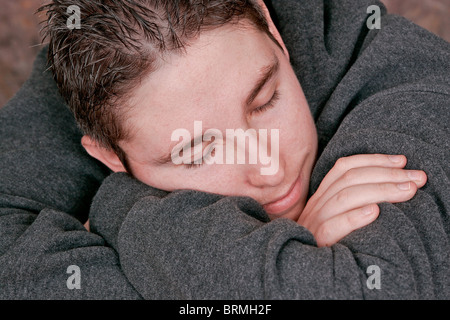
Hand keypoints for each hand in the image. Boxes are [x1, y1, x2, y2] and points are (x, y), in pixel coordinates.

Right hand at [297, 154, 426, 246]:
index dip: (373, 160)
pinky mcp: (316, 242)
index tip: (401, 161)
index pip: (344, 167)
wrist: (307, 274)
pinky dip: (353, 217)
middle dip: (386, 175)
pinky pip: (331, 227)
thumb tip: (395, 182)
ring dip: (379, 191)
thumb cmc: (331, 243)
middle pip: (349, 179)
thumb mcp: (338, 217)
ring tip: (406, 192)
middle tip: (416, 178)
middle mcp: (316, 205)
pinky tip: (374, 213)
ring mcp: (314, 222)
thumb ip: (356, 200)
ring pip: (343, 198)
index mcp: (322, 196)